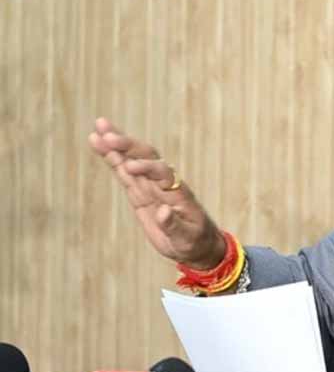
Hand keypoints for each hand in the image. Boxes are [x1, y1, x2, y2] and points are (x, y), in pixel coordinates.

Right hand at [88, 117, 225, 268]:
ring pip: (132, 160)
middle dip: (128, 146)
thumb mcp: (186, 238)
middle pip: (147, 159)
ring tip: (99, 127)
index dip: (147, 168)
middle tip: (107, 134)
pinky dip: (112, 158)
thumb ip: (173, 226)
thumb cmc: (194, 241)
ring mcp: (150, 186)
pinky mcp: (139, 192)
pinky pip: (124, 172)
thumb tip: (163, 212)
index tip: (130, 166)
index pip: (162, 174)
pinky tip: (99, 144)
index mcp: (178, 194)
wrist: (196, 244)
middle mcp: (164, 184)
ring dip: (117, 145)